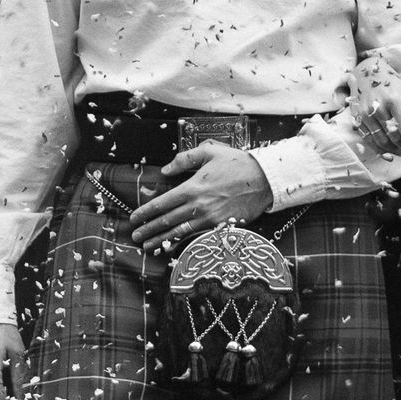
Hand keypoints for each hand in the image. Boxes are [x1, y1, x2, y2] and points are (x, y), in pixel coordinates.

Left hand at [130, 143, 274, 251]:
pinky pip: (197, 237)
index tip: (134, 218)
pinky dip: (183, 243)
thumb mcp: (210, 152)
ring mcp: (210, 219)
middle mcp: (198, 206)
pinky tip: (173, 247)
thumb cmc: (238, 163)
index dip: (145, 212)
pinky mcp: (221, 227)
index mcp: (193, 187)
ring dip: (161, 241)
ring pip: (180, 233)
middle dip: (148, 230)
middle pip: (167, 221)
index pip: (162, 203)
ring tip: (148, 246)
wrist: (266, 180)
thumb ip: (185, 159)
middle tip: (135, 236)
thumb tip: (166, 169)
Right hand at [352, 76, 400, 156]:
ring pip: (381, 141)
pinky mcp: (357, 118)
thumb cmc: (389, 82)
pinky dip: (379, 150)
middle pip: (394, 136)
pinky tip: (389, 155)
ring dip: (394, 151)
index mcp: (393, 99)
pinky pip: (368, 139)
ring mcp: (365, 114)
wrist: (365, 71)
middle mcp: (377, 107)